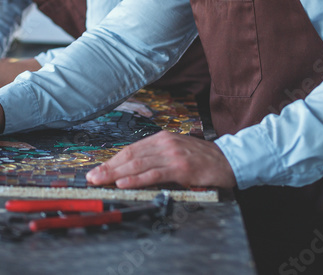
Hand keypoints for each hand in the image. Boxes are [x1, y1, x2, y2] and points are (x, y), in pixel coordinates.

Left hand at [85, 131, 236, 188]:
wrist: (230, 161)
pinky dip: (136, 179)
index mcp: (161, 139)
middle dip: (108, 168)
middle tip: (92, 177)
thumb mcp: (177, 152)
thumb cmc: (203, 160)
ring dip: (116, 174)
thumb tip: (131, 170)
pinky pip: (154, 174)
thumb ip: (157, 158)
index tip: (97, 170)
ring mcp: (172, 155)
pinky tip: (123, 183)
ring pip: (138, 164)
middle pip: (130, 156)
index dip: (111, 161)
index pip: (130, 150)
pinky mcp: (181, 168)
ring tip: (101, 180)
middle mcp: (164, 143)